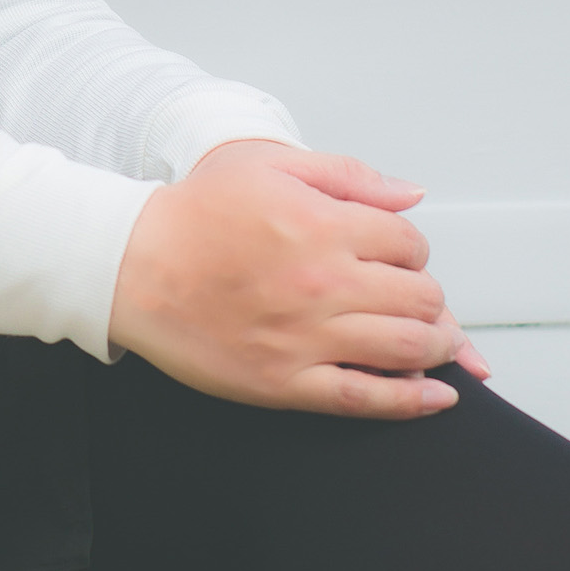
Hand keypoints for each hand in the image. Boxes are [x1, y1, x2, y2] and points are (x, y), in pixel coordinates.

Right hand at [108, 140, 482, 420]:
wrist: (132, 263)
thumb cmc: (197, 215)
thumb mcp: (273, 168)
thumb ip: (349, 177)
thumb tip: (410, 195)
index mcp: (324, 225)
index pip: (409, 244)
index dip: (412, 252)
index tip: (398, 259)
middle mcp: (324, 282)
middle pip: (420, 298)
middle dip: (430, 300)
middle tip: (416, 301)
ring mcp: (307, 337)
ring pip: (406, 348)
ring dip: (435, 347)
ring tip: (434, 344)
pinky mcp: (285, 381)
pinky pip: (365, 398)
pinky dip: (412, 401)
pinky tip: (437, 396)